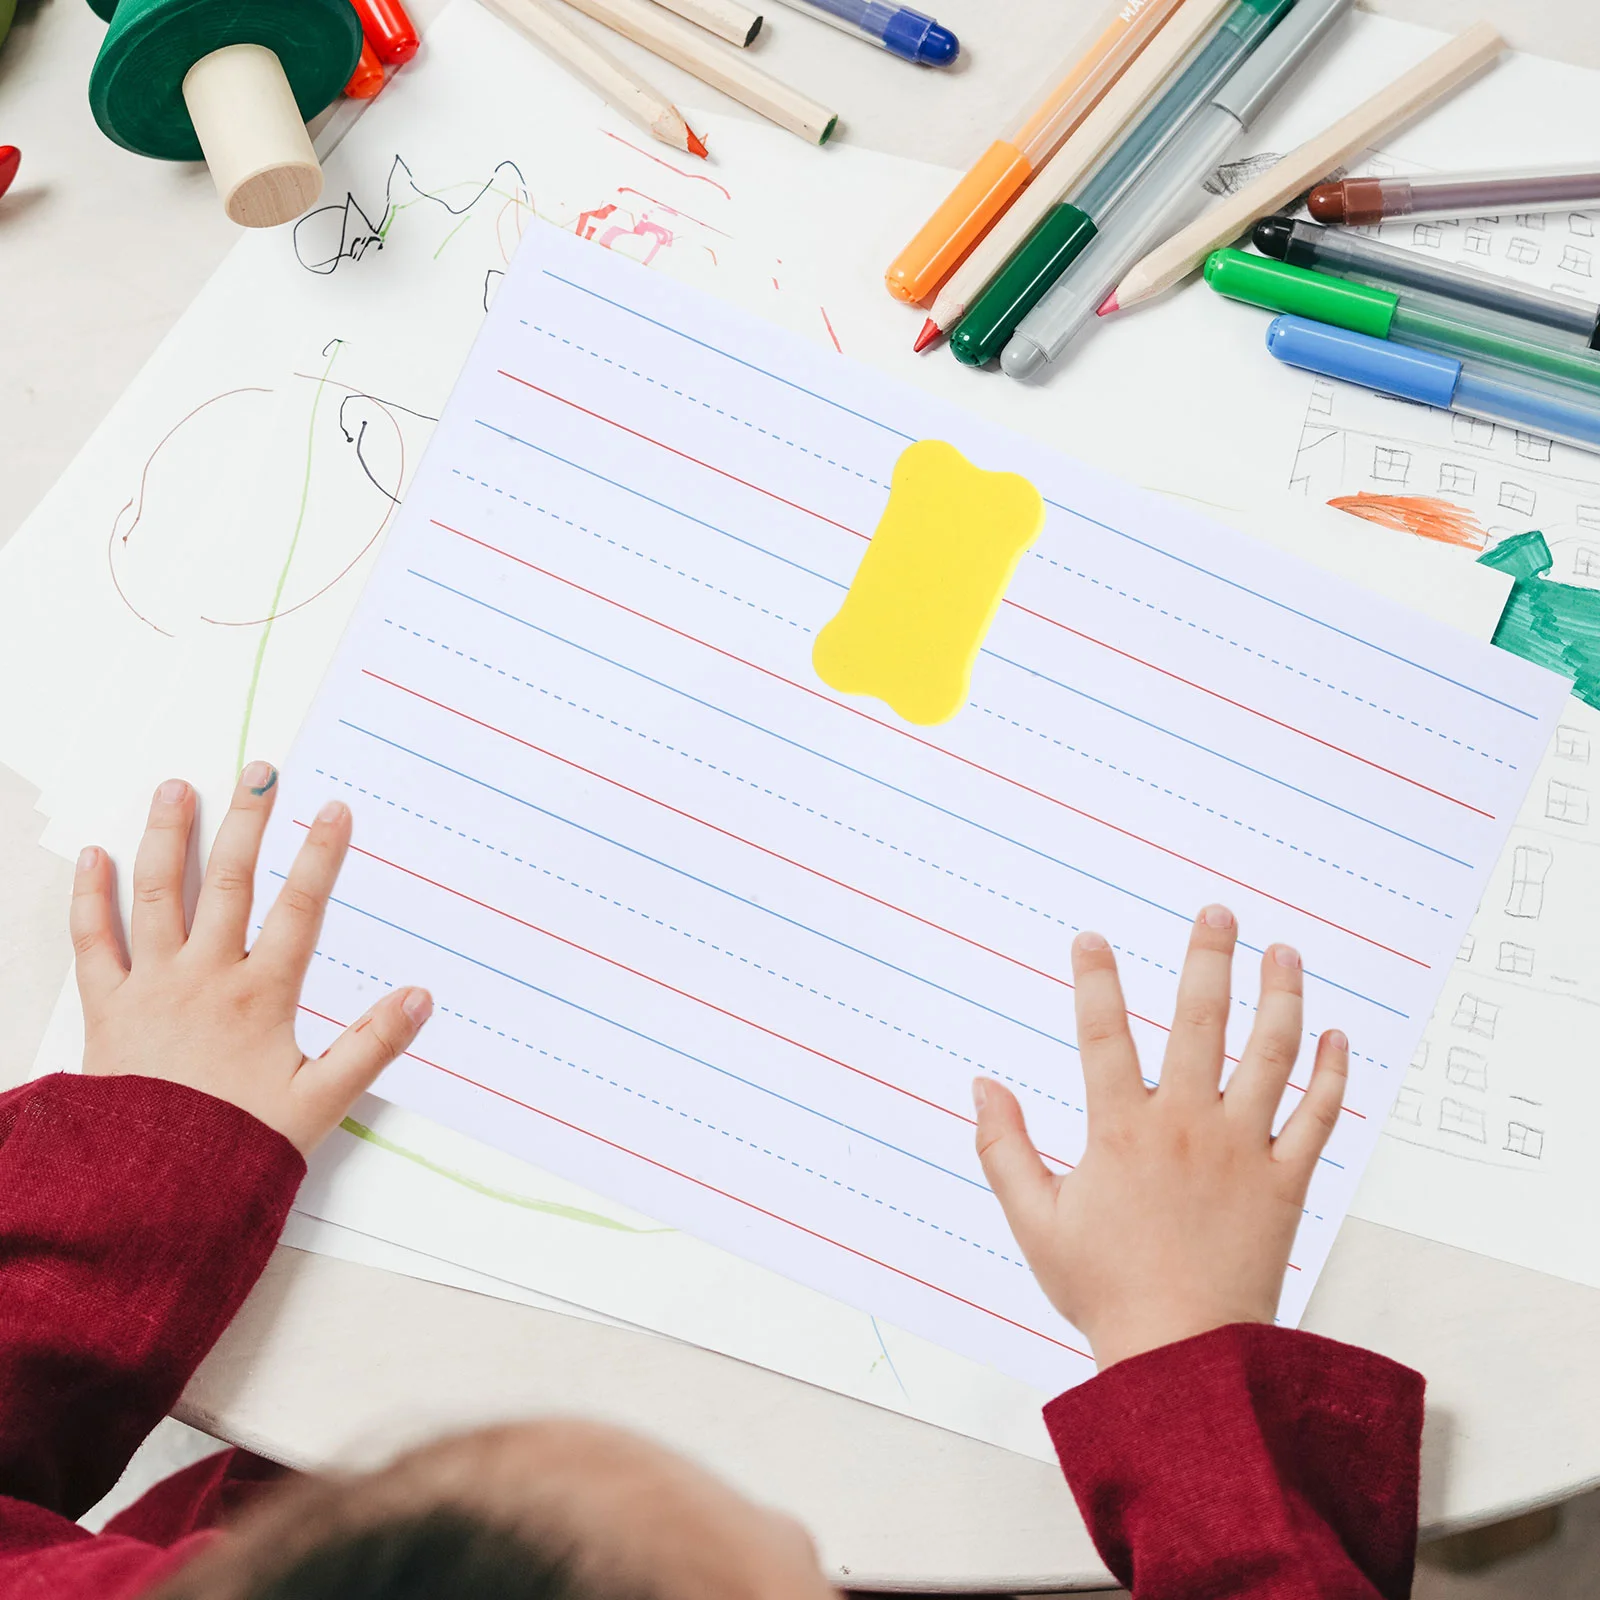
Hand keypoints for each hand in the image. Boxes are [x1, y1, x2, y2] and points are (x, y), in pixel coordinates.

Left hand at [70, 764, 431, 1154]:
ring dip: (168, 838)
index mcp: (261, 997)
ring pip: (159, 896)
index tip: (332, 809)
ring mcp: (152, 987)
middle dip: (247, 823)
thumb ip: (372, 1046)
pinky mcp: (107, 1009)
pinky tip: (94, 857)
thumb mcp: (320, 1103)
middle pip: (229, 884)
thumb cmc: (236, 1147)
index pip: (300, 910)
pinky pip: (93, 942)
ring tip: (176, 789)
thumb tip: (420, 998)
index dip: (320, 857)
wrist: (149, 1190)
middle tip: (257, 773)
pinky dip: (91, 896)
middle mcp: (206, 978)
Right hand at [974, 906, 1347, 1368]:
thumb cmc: (1104, 1291)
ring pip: (1270, 1056)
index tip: (1090, 938)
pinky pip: (1317, 1118)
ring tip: (1285, 953)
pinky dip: (1331, 1075)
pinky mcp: (1285, 1184)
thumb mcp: (1035, 1221)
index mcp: (1121, 1131)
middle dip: (1208, 958)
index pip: (1102, 1033)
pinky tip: (1336, 1036)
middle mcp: (1186, 1126)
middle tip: (1217, 913)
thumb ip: (1002, 1147)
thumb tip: (980, 1086)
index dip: (1094, 979)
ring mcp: (1242, 1151)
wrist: (1183, 1359)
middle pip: (1201, 1022)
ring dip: (1280, 997)